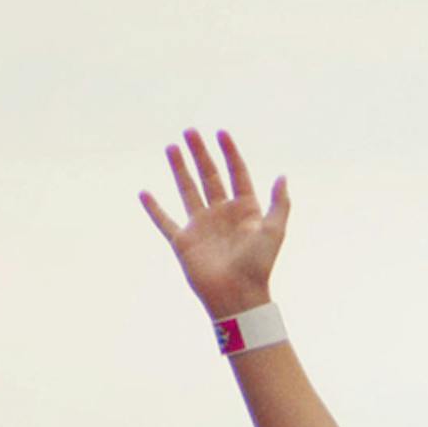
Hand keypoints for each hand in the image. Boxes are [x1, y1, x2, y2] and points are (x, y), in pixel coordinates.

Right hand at [141, 130, 288, 317]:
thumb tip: (282, 176)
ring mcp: (201, 226)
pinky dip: (154, 208)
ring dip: (180, 169)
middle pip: (209, 176)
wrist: (237, 295)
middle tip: (190, 131)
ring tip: (171, 147)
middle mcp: (222, 214)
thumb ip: (279, 204)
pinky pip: (165, 221)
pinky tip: (145, 193)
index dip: (230, 153)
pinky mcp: (183, 241)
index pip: (237, 174)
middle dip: (200, 154)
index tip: (221, 133)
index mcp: (245, 210)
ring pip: (188, 190)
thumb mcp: (274, 232)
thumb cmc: (259, 265)